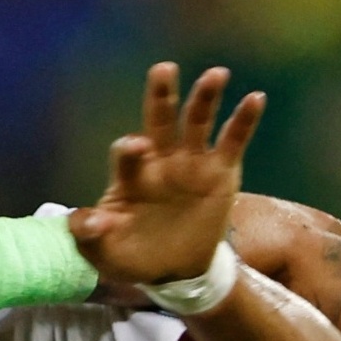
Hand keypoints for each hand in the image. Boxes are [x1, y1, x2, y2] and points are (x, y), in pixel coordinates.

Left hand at [70, 62, 263, 288]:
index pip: (127, 152)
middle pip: (159, 119)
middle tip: (164, 70)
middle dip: (161, 95)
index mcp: (131, 176)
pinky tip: (256, 98)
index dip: (129, 148)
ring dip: (205, 96)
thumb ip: (88, 237)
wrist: (176, 271)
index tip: (136, 147)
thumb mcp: (106, 254)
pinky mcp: (221, 172)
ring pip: (197, 121)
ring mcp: (192, 163)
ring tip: (217, 74)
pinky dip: (244, 120)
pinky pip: (233, 141)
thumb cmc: (136, 256)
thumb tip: (85, 221)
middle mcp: (160, 160)